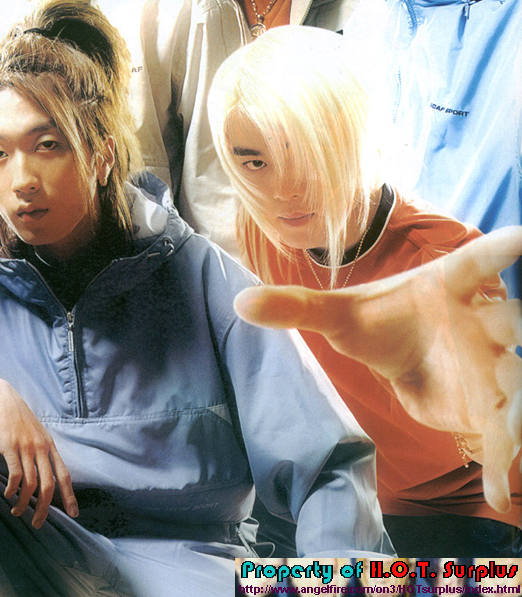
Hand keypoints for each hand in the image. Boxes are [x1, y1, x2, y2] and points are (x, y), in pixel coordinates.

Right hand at [0, 376, 77, 527]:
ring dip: (23, 503)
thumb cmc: (18, 418)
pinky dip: (12, 489)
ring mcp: (26, 447)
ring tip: (17, 512)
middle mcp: (41, 447)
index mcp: (50, 445)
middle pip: (48, 485)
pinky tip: (8, 494)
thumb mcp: (36, 433)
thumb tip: (44, 473)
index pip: (64, 474)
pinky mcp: (10, 447)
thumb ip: (41, 451)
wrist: (2, 398)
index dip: (70, 495)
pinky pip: (15, 474)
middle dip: (44, 508)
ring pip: (31, 484)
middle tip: (37, 523)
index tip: (74, 514)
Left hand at [235, 226, 521, 513]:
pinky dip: (502, 463)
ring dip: (517, 394)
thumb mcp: (337, 316)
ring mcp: (492, 363)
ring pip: (518, 375)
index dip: (496, 249)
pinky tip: (494, 495)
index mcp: (445, 287)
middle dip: (510, 328)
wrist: (404, 356)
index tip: (521, 235)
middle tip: (507, 334)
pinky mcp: (489, 405)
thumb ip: (294, 306)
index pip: (471, 264)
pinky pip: (504, 432)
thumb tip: (238, 300)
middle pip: (509, 320)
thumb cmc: (379, 322)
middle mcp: (479, 321)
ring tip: (510, 422)